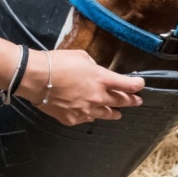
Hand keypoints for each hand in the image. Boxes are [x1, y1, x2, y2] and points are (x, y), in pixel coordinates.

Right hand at [17, 49, 144, 126]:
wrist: (36, 79)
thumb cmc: (57, 62)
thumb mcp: (81, 56)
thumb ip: (93, 66)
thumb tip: (95, 72)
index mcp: (101, 79)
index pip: (127, 85)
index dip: (137, 85)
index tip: (141, 85)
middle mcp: (97, 97)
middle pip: (121, 102)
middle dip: (131, 101)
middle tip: (137, 101)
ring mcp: (85, 110)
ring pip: (106, 115)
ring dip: (114, 113)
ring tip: (118, 114)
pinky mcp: (73, 119)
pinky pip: (86, 119)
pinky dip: (90, 115)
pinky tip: (91, 114)